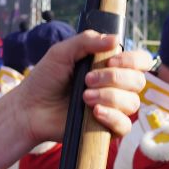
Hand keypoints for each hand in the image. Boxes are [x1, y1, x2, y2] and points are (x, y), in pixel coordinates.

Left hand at [0, 32, 145, 168]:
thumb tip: (115, 39)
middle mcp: (115, 87)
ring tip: (84, 97)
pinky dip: (113, 117)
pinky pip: (124, 126)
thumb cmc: (45, 80)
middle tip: (87, 80)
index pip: (139, 61)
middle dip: (114, 78)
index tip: (111, 60)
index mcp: (109, 67)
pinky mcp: (106, 129)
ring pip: (132, 103)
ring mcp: (112, 109)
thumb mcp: (61, 52)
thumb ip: (86, 41)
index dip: (132, 60)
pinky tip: (95, 112)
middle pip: (138, 81)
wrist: (29, 108)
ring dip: (109, 97)